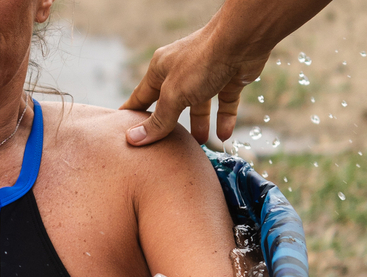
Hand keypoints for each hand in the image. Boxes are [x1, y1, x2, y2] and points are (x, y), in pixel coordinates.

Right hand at [121, 27, 268, 146]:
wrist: (242, 39)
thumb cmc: (201, 62)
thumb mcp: (174, 96)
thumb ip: (158, 120)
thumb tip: (133, 139)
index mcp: (160, 70)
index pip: (141, 96)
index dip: (132, 114)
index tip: (124, 131)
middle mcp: (181, 71)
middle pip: (170, 104)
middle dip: (169, 125)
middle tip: (163, 147)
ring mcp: (206, 75)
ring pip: (199, 106)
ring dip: (199, 125)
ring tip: (199, 144)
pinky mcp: (229, 78)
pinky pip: (224, 103)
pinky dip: (223, 119)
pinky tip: (223, 136)